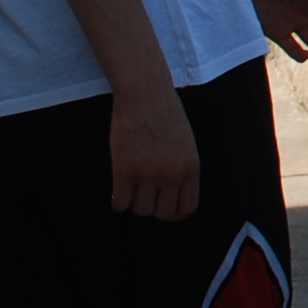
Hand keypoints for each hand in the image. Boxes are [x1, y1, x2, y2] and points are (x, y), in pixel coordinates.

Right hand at [107, 85, 201, 220]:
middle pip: (162, 213)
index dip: (174, 213)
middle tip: (145, 195)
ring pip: (140, 210)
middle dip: (154, 208)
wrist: (144, 94)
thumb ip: (182, 169)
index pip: (187, 208)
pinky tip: (118, 189)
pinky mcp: (124, 171)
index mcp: (190, 168)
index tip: (164, 207)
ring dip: (134, 203)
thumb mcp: (186, 143)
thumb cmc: (164, 113)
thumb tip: (172, 194)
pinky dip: (117, 201)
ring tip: (131, 187)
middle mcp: (172, 175)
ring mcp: (148, 174)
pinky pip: (120, 204)